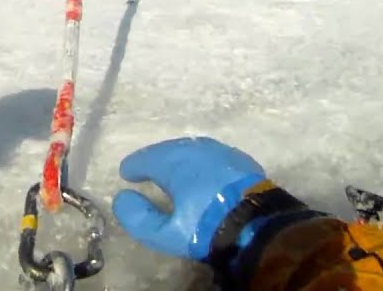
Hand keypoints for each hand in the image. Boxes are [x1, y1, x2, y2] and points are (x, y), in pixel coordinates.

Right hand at [112, 137, 265, 260]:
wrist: (259, 226)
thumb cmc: (207, 227)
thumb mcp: (166, 233)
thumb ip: (138, 217)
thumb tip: (123, 198)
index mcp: (175, 162)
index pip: (147, 158)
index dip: (134, 166)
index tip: (126, 173)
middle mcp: (196, 150)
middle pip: (169, 150)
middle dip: (155, 159)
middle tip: (146, 170)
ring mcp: (221, 152)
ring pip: (193, 150)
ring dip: (179, 158)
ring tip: (173, 170)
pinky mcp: (241, 161)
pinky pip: (212, 156)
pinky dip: (201, 162)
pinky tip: (203, 173)